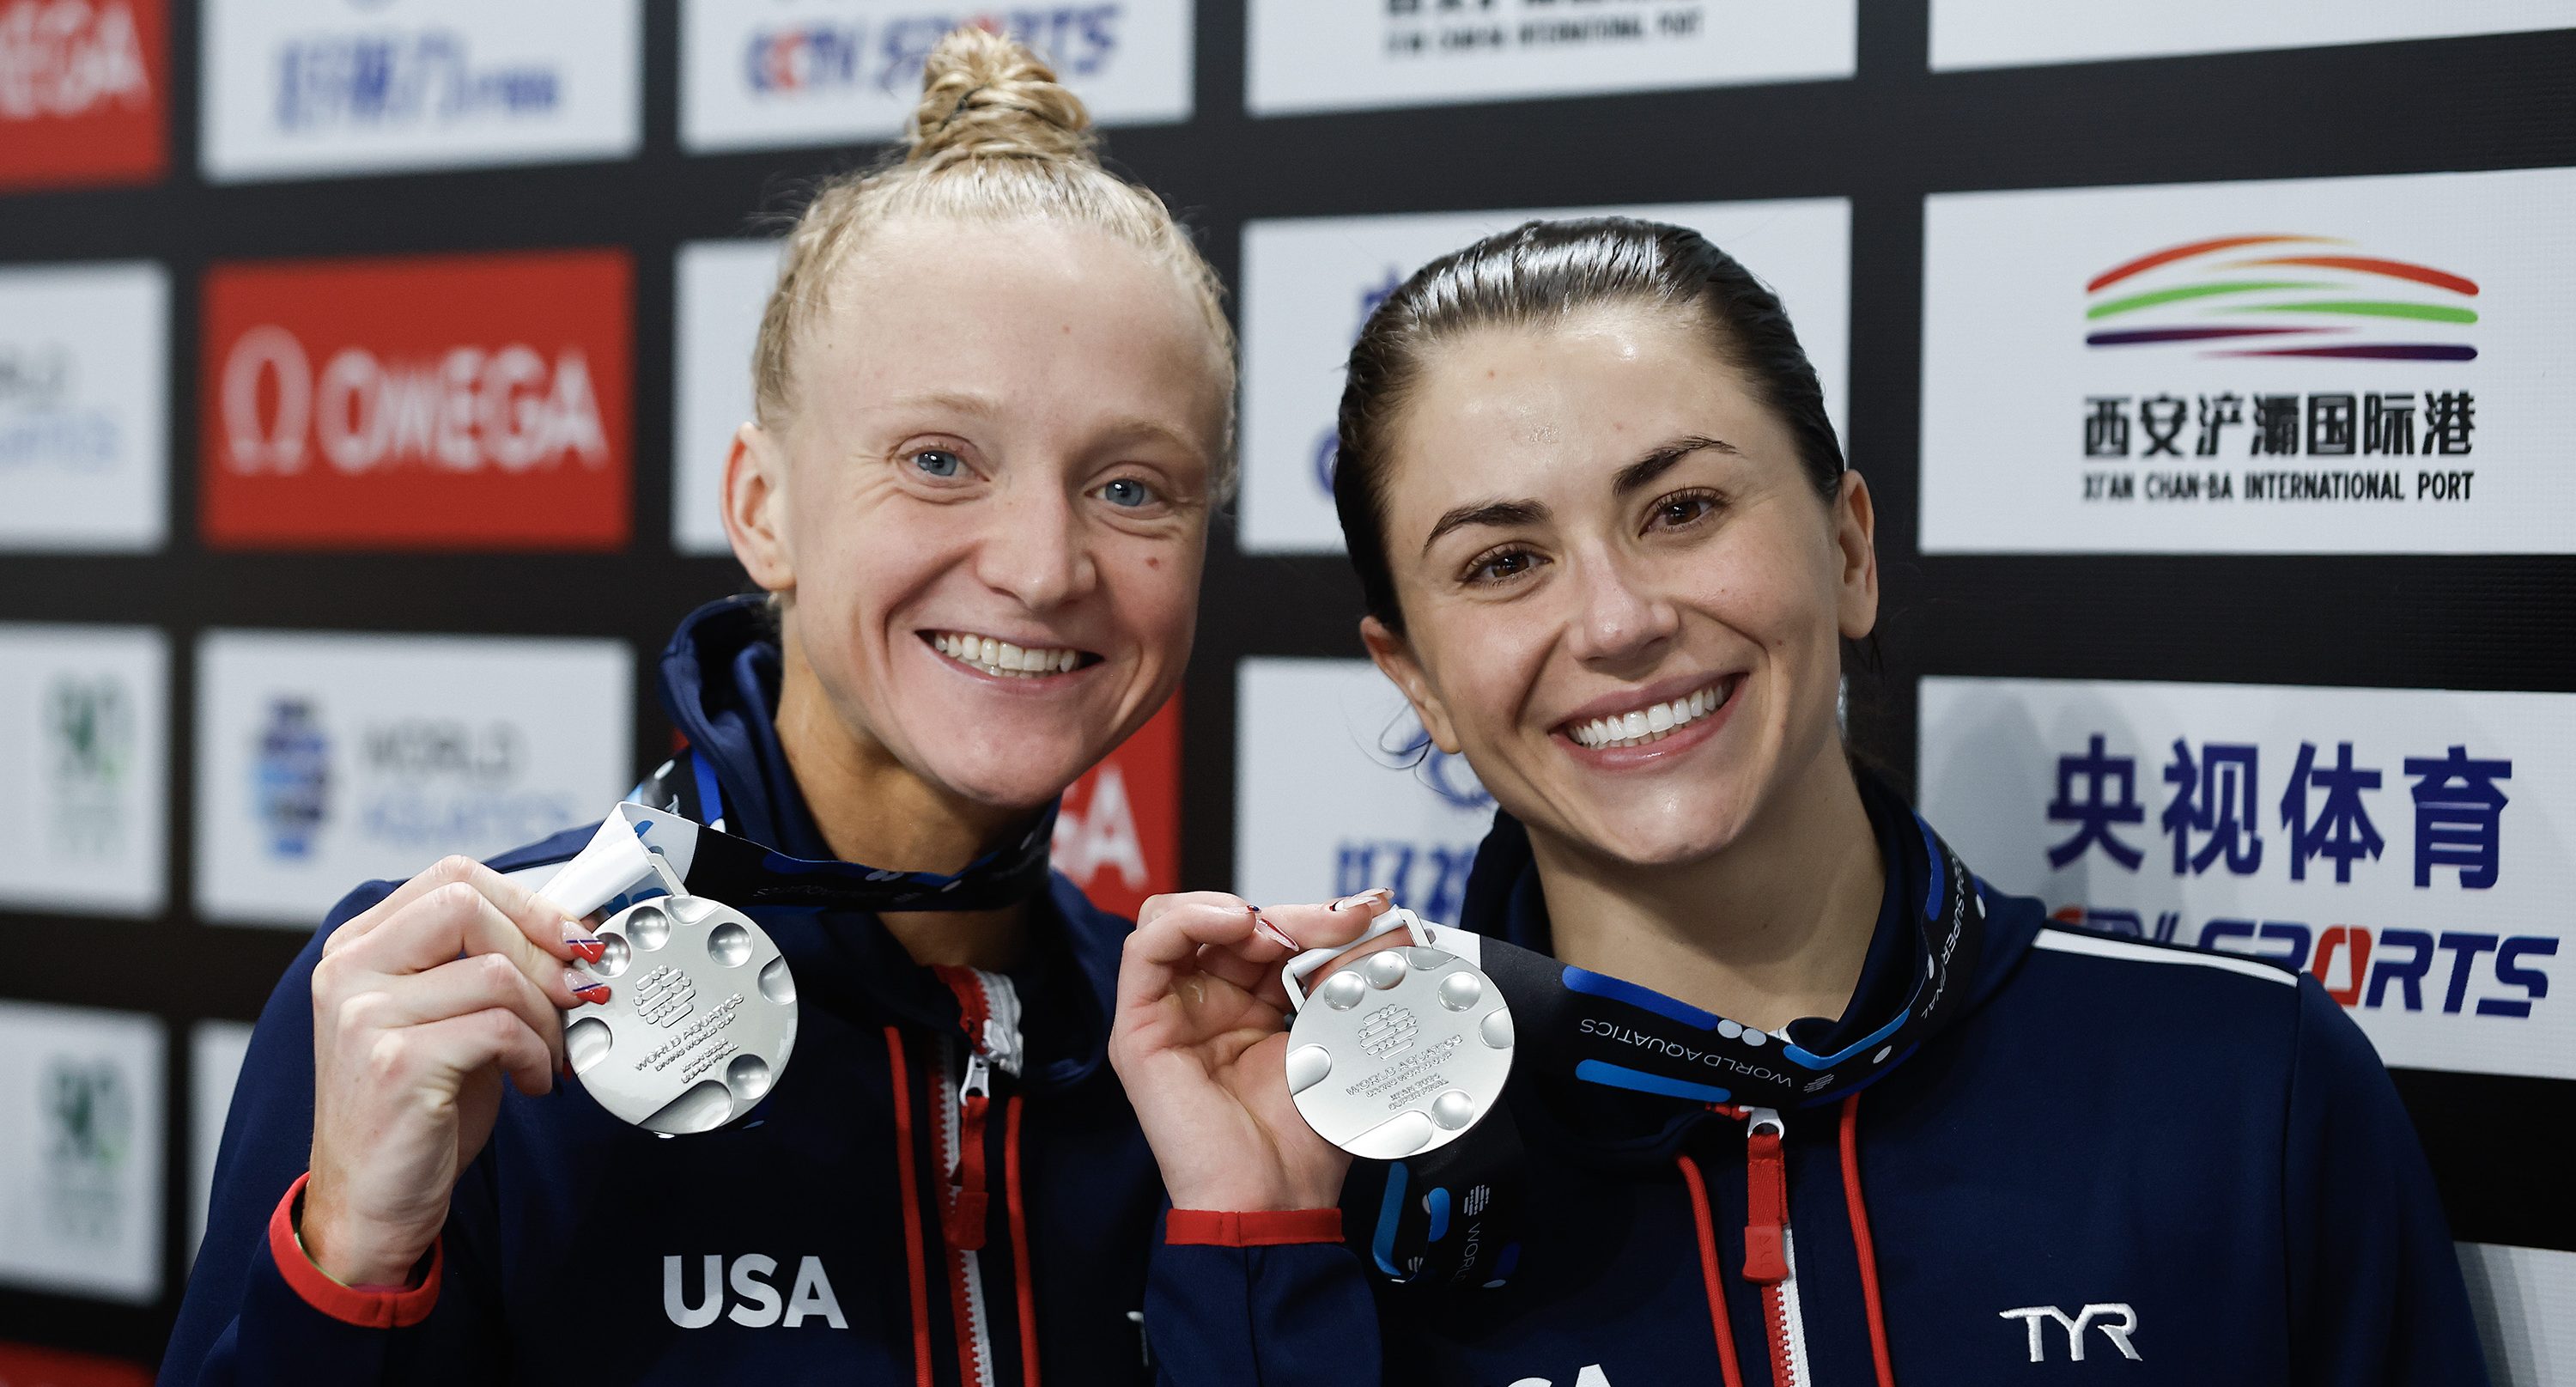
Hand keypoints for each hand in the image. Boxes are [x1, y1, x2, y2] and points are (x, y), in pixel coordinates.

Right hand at [302, 856, 599, 1285]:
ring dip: (547, 1014)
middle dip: (543, 949)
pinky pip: (500, 1028)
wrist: (370, 1204)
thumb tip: (574, 934)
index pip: (452, 878)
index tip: (574, 936)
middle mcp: (350, 971)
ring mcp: (365, 1016)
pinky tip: (533, 1081)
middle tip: (577, 993)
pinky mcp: (396, 1063)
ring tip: (550, 1052)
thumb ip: (485, 967)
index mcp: (359, 948)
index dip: (527, 901)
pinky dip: (536, 1053)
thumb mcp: (447, 1021)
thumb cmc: (416, 1112)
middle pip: (468, 907)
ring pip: (494, 971)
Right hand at [1109, 888, 1394, 1212]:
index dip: (1317, 916)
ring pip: (1177, 920)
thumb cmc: (1305, 1138)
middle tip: (1338, 923)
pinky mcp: (1138, 1030)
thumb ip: (1344, 975)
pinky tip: (1237, 925)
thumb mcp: (1337, 1037)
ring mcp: (1170, 1014)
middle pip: (1230, 922)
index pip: (1271, 933)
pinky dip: (1187, 920)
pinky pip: (1144, 949)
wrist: (1277, 1197)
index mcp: (1253, 1006)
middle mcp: (1208, 1004)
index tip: (1369, 912)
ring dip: (1233, 910)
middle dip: (1289, 914)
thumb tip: (1374, 919)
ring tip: (1277, 933)